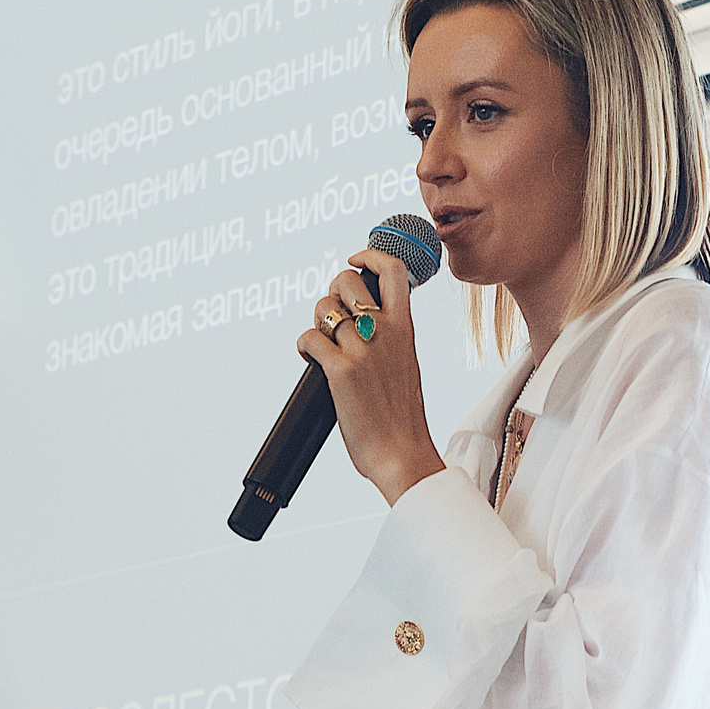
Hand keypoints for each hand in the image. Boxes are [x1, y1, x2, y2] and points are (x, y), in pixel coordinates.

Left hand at [296, 248, 447, 504]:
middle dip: (332, 291)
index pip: (393, 270)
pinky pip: (309, 338)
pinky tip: (309, 358)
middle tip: (334, 314)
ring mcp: (362, 351)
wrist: (403, 453)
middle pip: (347, 280)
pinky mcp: (340, 372)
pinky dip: (303, 346)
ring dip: (316, 320)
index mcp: (405, 328)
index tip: (356, 260)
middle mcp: (385, 332)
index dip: (369, 255)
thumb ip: (391, 337)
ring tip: (322, 341)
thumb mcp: (406, 363)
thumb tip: (364, 319)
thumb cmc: (402, 416)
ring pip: (324, 308)